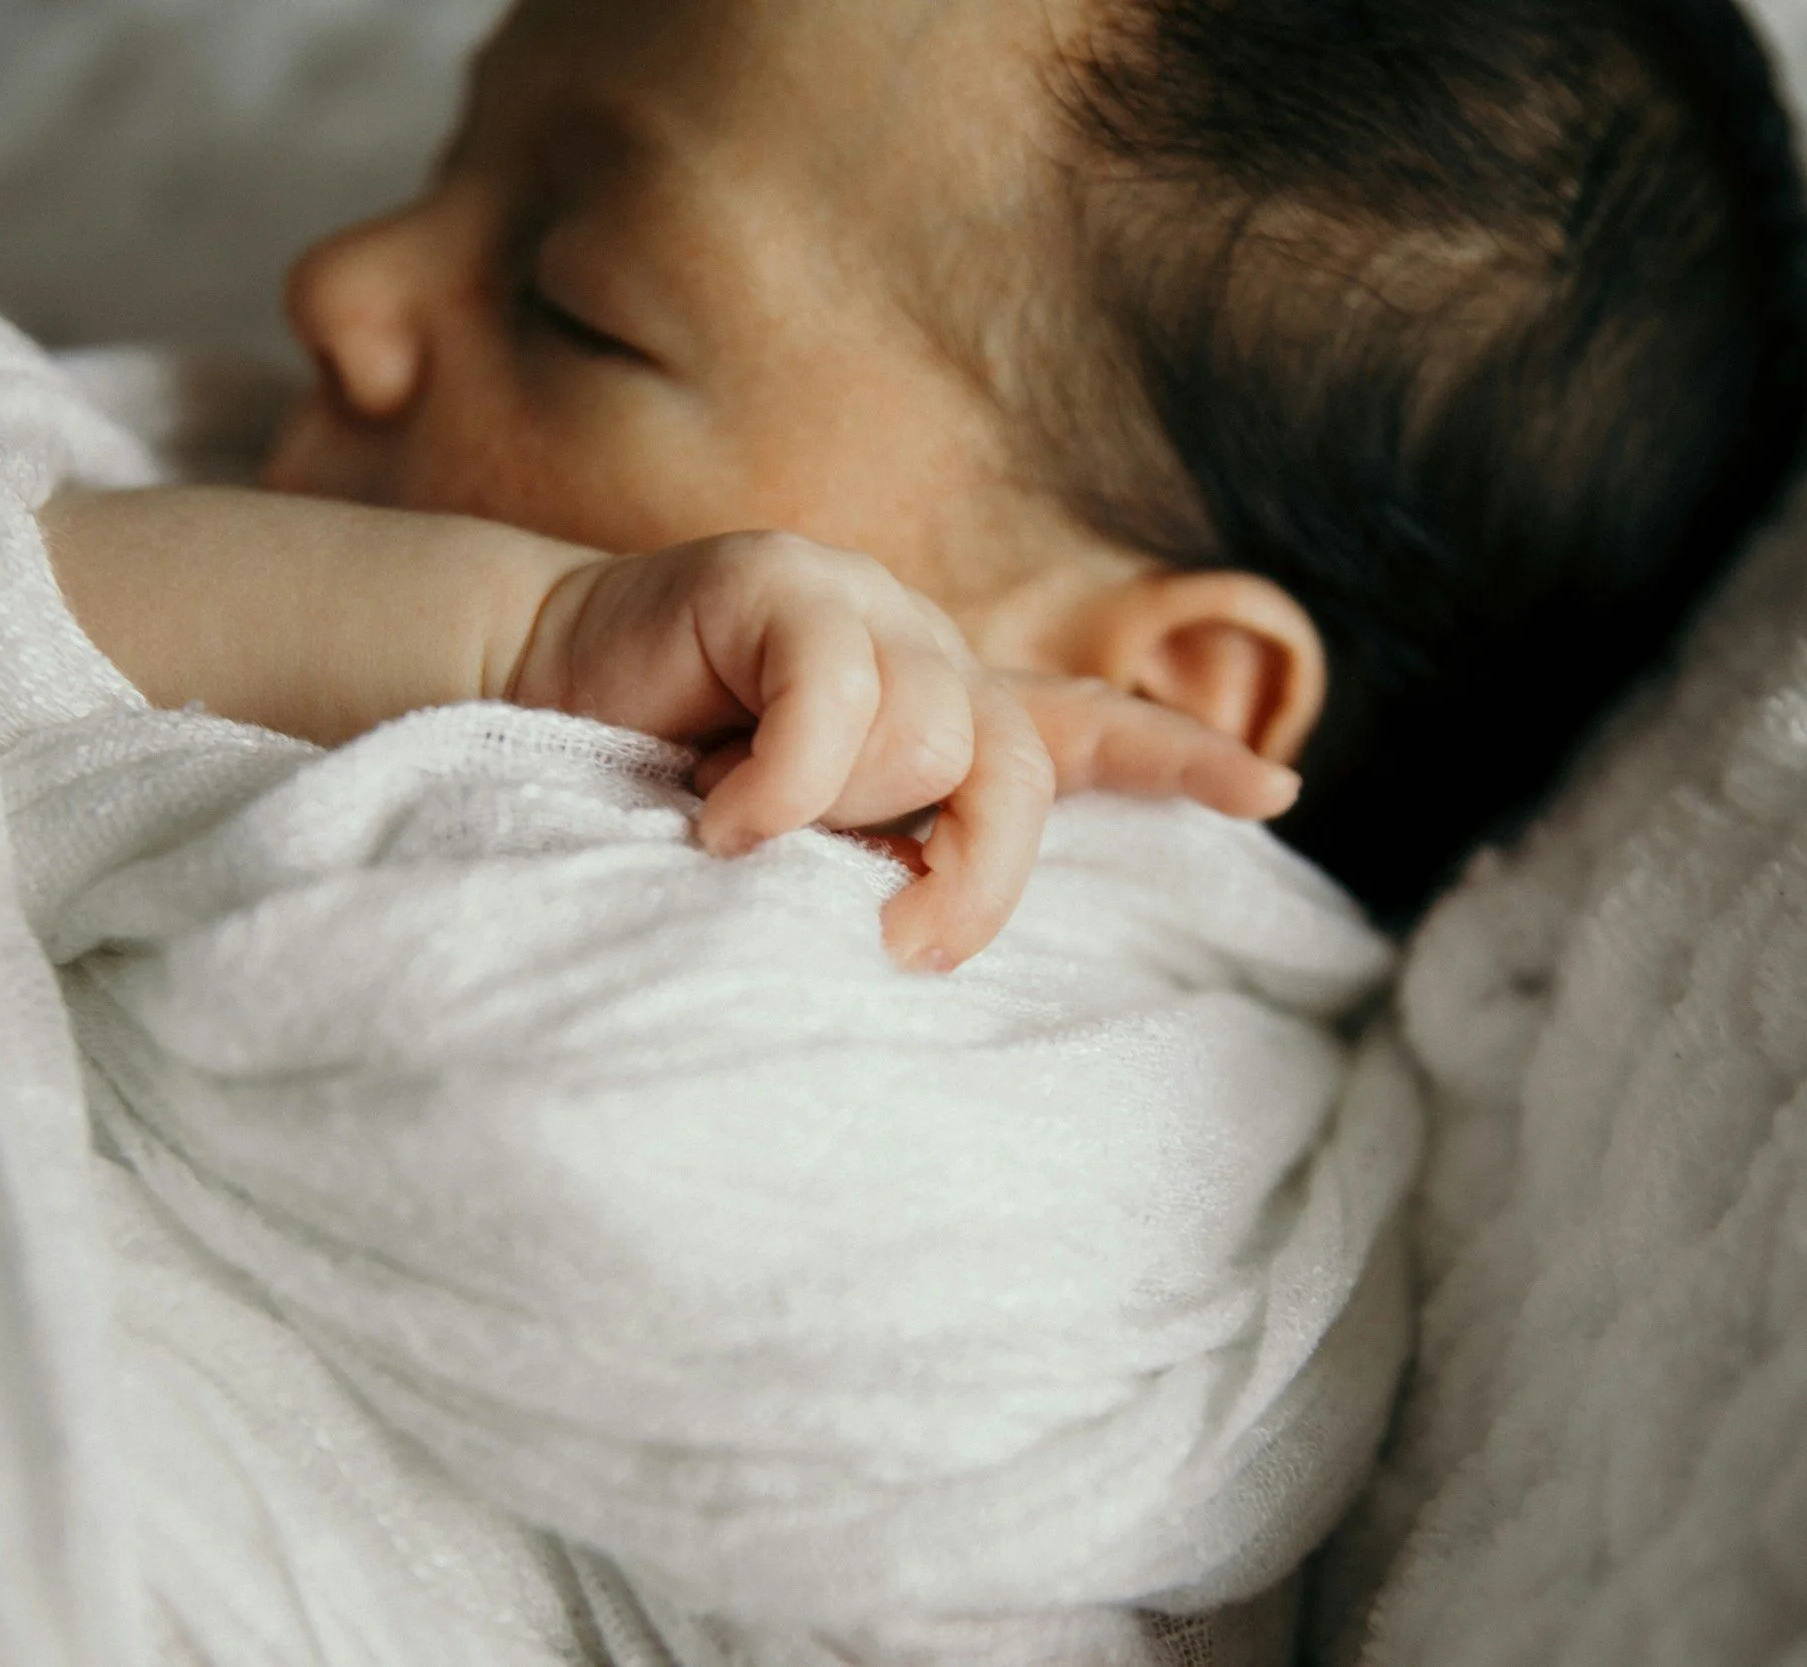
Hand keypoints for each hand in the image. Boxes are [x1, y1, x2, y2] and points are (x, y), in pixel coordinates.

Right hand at [501, 531, 1298, 969]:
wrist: (529, 705)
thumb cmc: (663, 795)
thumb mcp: (802, 850)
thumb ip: (882, 861)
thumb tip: (931, 917)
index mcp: (940, 719)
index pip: (1085, 727)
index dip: (1180, 757)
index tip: (1277, 791)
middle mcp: (922, 655)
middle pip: (1023, 764)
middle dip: (979, 874)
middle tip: (906, 947)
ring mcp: (860, 608)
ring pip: (931, 734)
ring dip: (838, 818)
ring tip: (745, 844)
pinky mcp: (781, 583)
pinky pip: (834, 696)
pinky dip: (782, 784)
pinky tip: (719, 821)